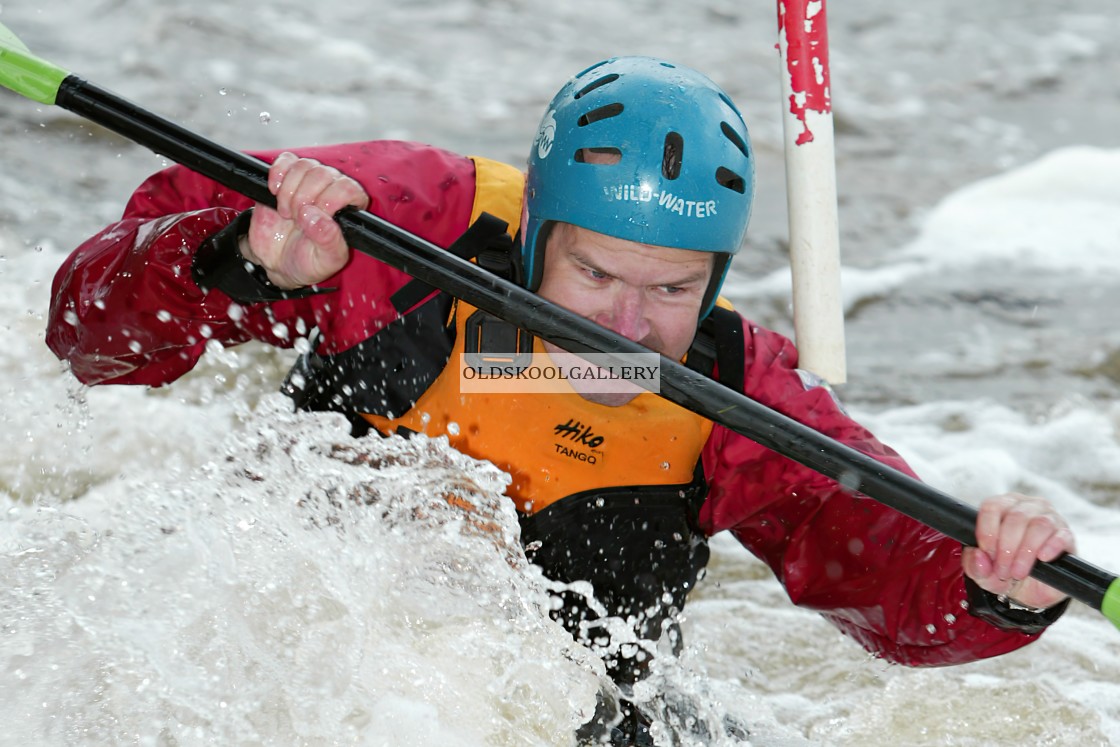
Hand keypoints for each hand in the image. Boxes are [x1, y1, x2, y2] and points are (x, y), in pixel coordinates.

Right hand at [242, 151, 369, 288]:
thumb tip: (317, 218)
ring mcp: (309, 182)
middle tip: (296, 220)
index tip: (314, 217)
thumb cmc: (309, 262)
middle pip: (323, 174)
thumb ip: (328, 241)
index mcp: (349, 209)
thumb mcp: (325, 261)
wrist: (278, 262)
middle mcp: (332, 191)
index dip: (329, 200)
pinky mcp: (286, 178)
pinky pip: (286, 160)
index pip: (348, 188)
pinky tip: (275, 192)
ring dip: (290, 190)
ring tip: (286, 213)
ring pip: (304, 165)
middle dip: (304, 198)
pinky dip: (278, 173)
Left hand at [962, 492, 1075, 609]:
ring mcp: (1049, 518)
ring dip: (1025, 552)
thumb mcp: (984, 573)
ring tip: (1018, 572)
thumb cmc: (1006, 572)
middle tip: (1003, 571)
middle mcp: (1026, 507)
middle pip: (1015, 517)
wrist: (1035, 590)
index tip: (987, 554)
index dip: (987, 532)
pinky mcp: (1066, 534)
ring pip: (1038, 524)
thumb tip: (978, 556)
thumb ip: (974, 566)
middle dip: (1006, 548)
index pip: (992, 507)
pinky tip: (1042, 559)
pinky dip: (1051, 547)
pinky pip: (1061, 535)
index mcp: (1001, 507)